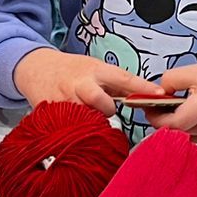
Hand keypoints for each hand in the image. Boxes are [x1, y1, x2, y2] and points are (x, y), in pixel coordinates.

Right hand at [14, 48, 165, 115]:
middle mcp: (80, 83)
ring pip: (84, 118)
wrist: (36, 68)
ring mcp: (64, 98)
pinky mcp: (51, 112)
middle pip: (100, 101)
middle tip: (103, 110)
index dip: (142, 87)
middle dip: (105, 110)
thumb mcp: (95, 68)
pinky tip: (72, 124)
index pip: (123, 78)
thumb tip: (147, 95)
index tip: (160, 94)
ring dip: (89, 122)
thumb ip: (117, 83)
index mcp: (95, 70)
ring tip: (85, 117)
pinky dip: (74, 129)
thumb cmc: (71, 70)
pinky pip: (68, 127)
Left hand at [149, 64, 196, 143]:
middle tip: (156, 106)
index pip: (168, 124)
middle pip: (173, 132)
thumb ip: (171, 80)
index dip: (154, 116)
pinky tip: (187, 114)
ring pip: (182, 135)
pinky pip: (193, 136)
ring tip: (173, 108)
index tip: (148, 106)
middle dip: (161, 119)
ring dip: (174, 124)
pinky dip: (186, 127)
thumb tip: (158, 92)